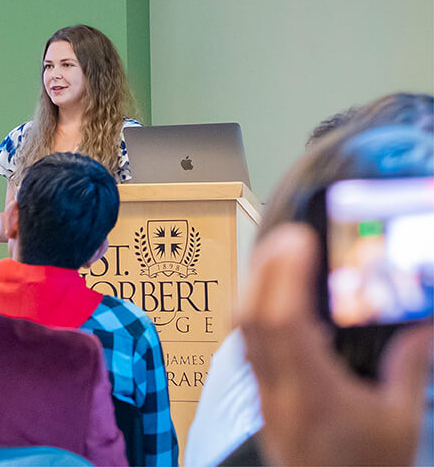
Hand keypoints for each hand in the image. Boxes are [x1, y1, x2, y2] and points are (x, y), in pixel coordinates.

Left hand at [240, 223, 432, 465]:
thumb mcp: (399, 422)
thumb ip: (408, 369)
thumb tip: (422, 325)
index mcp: (312, 391)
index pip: (282, 322)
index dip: (284, 274)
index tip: (299, 239)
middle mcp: (278, 388)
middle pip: (250, 318)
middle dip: (264, 268)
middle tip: (289, 236)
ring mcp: (265, 393)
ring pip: (243, 331)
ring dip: (257, 287)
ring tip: (281, 257)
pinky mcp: (264, 398)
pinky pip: (249, 345)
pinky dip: (260, 312)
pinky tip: (282, 302)